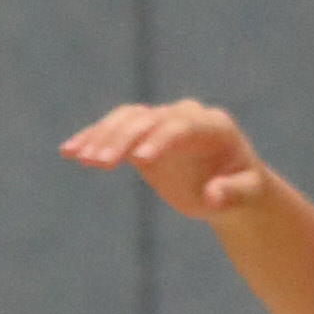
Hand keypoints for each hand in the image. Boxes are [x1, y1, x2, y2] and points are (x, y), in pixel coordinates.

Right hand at [63, 97, 269, 223]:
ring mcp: (161, 123)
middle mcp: (185, 117)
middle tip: (98, 161)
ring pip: (127, 119)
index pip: (181, 126)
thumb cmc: (242, 192)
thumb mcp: (246, 196)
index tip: (138, 160)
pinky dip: (91, 138)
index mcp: (214, 126)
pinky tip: (68, 151)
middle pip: (148, 119)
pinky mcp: (142, 134)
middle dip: (122, 138)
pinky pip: (114, 129)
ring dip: (101, 136)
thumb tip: (212, 196)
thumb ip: (233, 194)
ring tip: (78, 157)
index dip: (160, 140)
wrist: (230, 187)